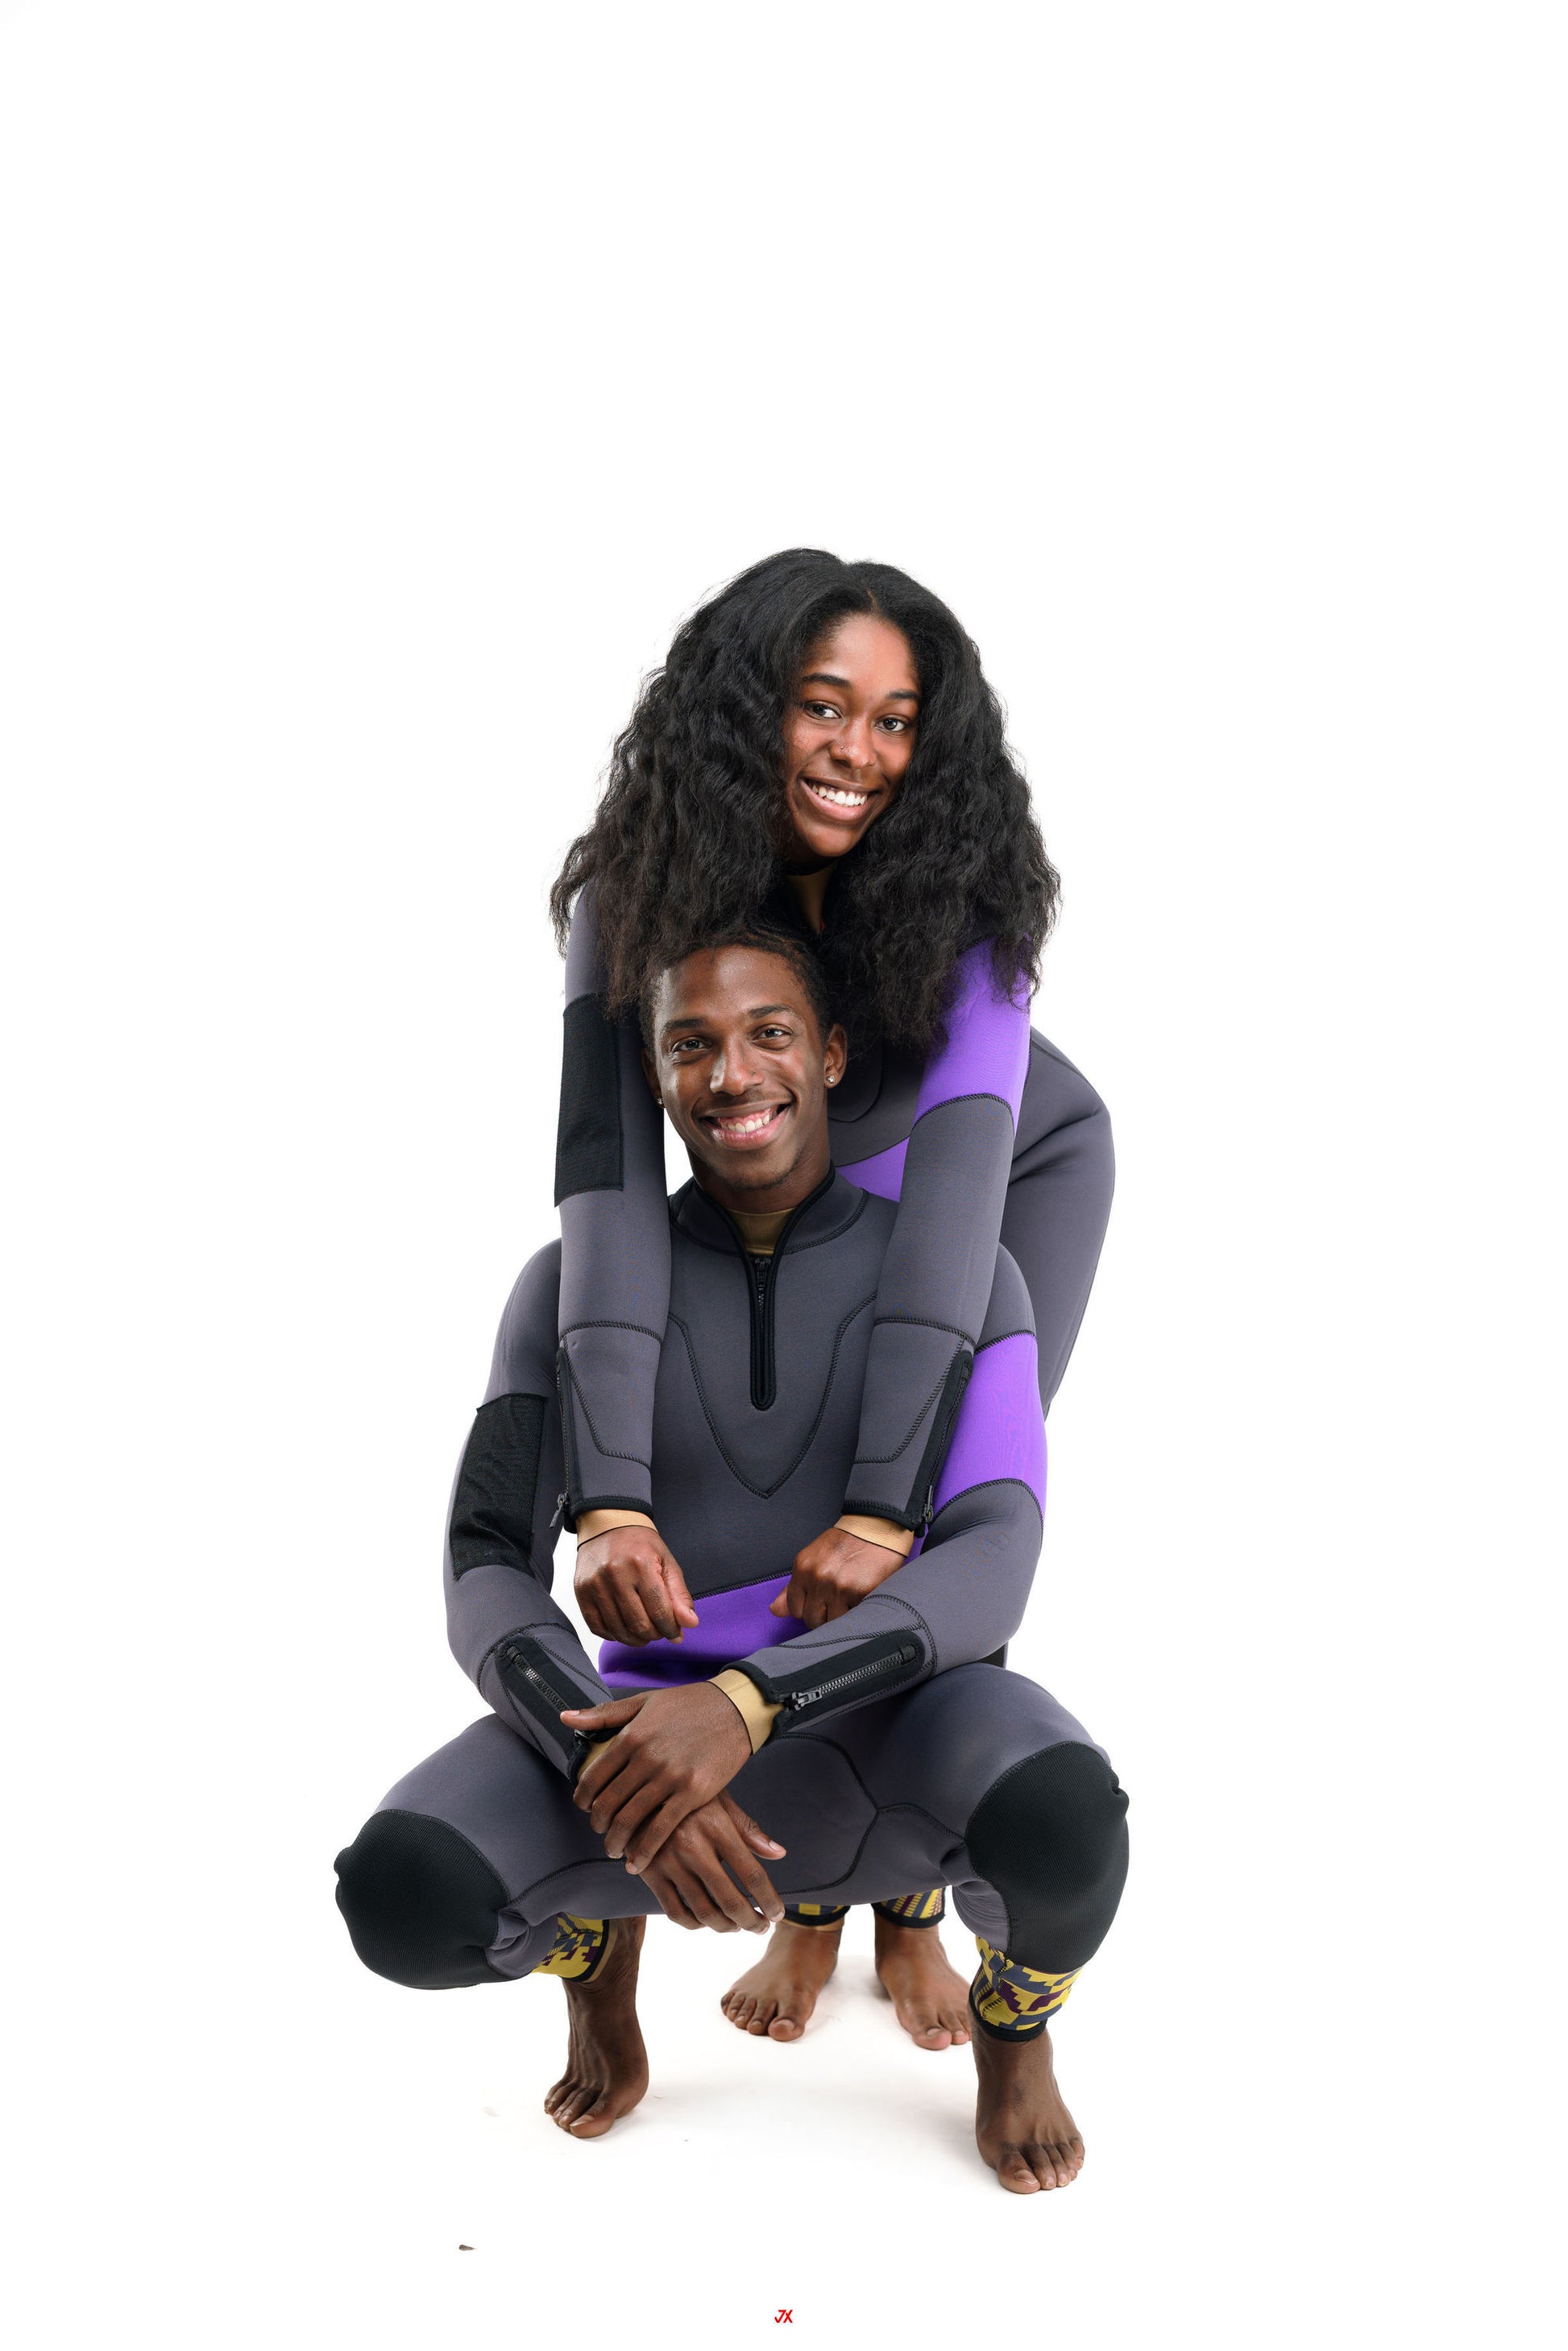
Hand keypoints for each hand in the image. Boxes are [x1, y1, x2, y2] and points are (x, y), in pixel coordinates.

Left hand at [563, 1683, 751, 1865]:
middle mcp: (646, 1758)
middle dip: (598, 1824)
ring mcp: (669, 1777)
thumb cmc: (689, 1704)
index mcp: (631, 1736)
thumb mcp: (643, 1701)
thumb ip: (604, 1714)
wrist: (734, 1708)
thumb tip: (565, 1718)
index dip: (583, 1798)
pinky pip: (661, 1829)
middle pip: (608, 1802)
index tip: (584, 1807)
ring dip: (616, 1842)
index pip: (594, 1776)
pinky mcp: (692, 1793)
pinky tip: (636, 1863)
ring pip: (630, 1820)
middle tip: (600, 1832)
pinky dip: (644, 1851)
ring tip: (614, 1850)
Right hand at [574, 1524, 699, 1645]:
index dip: (671, 1629)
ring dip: (636, 1639)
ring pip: (619, 1630)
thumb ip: (679, 1595)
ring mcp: (595, 1585)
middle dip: (655, 1635)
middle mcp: (615, 1575)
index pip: (660, 1611)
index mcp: (641, 1565)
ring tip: (644, 1632)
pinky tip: (624, 1628)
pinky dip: (614, 1635)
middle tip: (660, 1631)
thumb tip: (690, 1623)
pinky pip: (597, 1627)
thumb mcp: (667, 1562)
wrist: (607, 1525)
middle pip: (639, 1625)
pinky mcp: (581, 1593)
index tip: (676, 1634)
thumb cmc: (640, 1544)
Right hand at [638, 1794, 786, 1932]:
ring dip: (726, 1927)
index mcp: (717, 1826)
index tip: (778, 1915)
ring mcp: (669, 1861)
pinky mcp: (649, 1872)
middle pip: (730, 1900)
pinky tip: (706, 1921)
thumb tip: (779, 1854)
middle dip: (751, 1921)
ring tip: (737, 1927)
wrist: (639, 1789)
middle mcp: (693, 1846)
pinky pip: (675, 1912)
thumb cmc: (689, 1795)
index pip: (752, 1874)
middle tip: (762, 1928)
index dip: (769, 1900)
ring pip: (703, 1912)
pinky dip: (695, 1924)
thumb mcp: (720, 1800)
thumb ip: (747, 1829)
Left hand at [769, 1524, 907, 1628]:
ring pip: (832, 1624)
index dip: (809, 1609)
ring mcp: (838, 1586)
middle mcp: (817, 1577)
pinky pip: (852, 1618)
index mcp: (803, 1568)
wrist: (876, 1528)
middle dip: (825, 1615)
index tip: (821, 1602)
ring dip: (841, 1617)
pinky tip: (861, 1597)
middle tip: (838, 1600)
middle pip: (812, 1620)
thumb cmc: (845, 1543)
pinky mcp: (859, 1592)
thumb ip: (793, 1587)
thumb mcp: (813, 1559)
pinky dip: (857, 1612)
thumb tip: (774, 1611)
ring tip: (850, 1599)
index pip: (795, 1609)